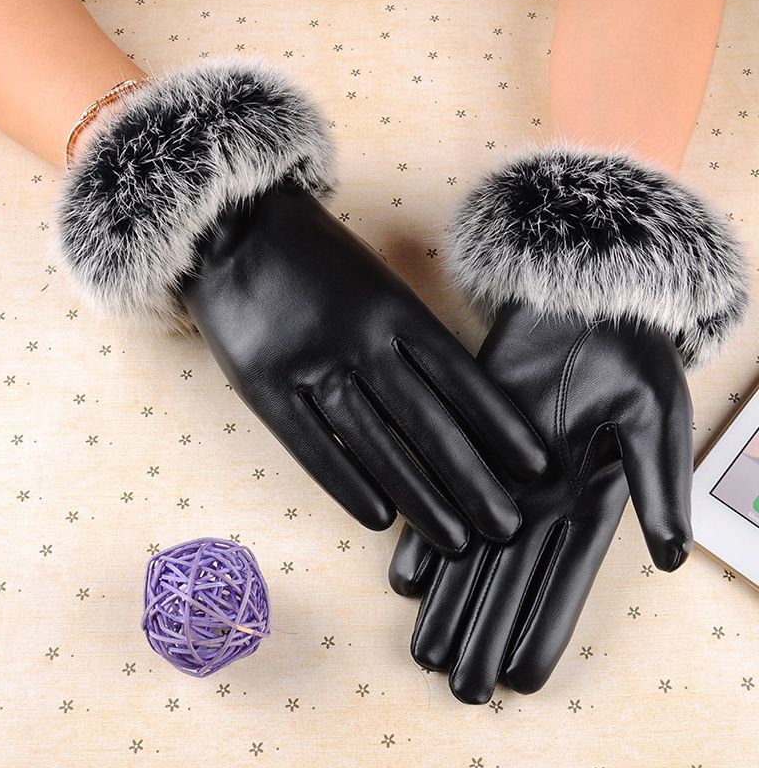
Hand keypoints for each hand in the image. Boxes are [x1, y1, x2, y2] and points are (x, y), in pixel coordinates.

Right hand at [180, 187, 545, 552]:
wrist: (234, 228)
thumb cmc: (318, 258)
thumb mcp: (377, 280)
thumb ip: (411, 336)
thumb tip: (456, 402)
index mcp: (395, 308)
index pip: (461, 378)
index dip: (500, 426)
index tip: (534, 467)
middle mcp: (360, 340)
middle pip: (427, 421)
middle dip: (472, 479)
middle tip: (506, 526)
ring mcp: (310, 364)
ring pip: (376, 443)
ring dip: (420, 495)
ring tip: (455, 540)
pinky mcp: (264, 386)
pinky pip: (313, 445)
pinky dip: (348, 484)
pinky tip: (379, 519)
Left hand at [389, 147, 746, 702]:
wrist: (583, 306)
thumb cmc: (631, 361)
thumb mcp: (656, 422)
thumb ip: (661, 490)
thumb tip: (670, 559)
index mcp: (589, 504)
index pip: (564, 583)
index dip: (543, 630)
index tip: (522, 682)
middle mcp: (539, 502)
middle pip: (508, 581)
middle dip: (485, 633)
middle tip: (458, 687)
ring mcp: (499, 478)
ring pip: (469, 552)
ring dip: (449, 602)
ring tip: (424, 651)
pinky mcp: (465, 445)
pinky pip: (440, 497)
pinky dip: (423, 538)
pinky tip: (404, 580)